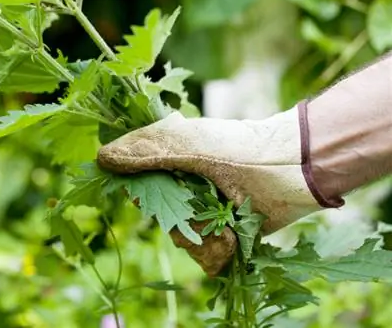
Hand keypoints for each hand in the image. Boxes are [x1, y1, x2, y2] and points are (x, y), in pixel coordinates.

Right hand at [97, 103, 327, 275]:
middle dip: (182, 219)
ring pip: (183, 242)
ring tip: (228, 223)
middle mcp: (188, 191)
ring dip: (204, 237)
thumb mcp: (190, 142)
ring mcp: (209, 216)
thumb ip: (147, 150)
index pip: (141, 188)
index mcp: (173, 165)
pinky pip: (207, 258)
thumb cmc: (242, 146)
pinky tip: (233, 238)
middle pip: (162, 220)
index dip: (145, 196)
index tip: (155, 196)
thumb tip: (102, 158)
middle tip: (206, 203)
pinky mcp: (228, 237)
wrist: (298, 166)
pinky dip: (219, 251)